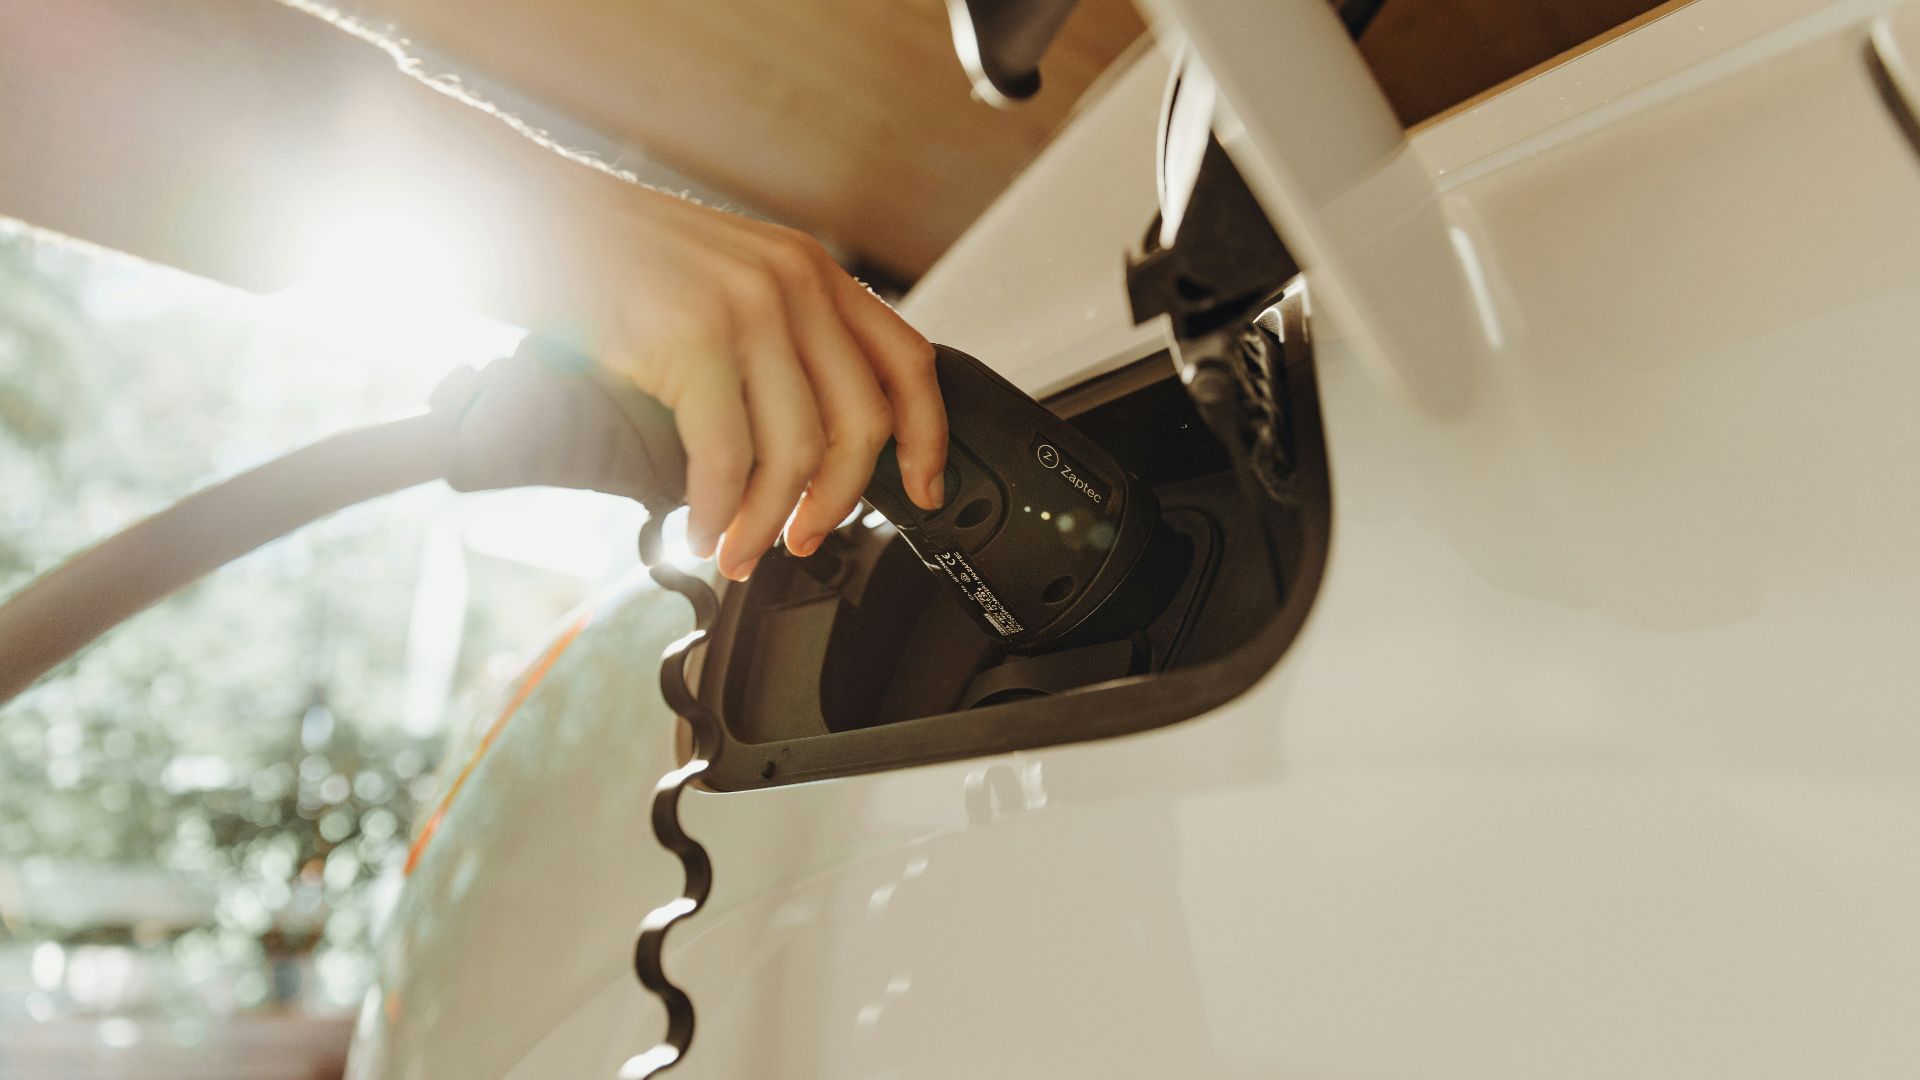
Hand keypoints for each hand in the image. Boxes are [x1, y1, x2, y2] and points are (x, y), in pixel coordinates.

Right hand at [541, 174, 947, 580]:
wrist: (520, 211)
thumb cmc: (605, 256)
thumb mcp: (721, 279)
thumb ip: (774, 339)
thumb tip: (803, 442)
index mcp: (810, 271)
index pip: (907, 360)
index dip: (927, 437)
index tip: (924, 490)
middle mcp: (792, 283)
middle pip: (861, 423)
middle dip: (838, 502)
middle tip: (804, 539)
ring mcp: (746, 308)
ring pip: (797, 451)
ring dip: (767, 521)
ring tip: (738, 549)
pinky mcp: (691, 337)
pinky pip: (727, 456)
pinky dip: (717, 511)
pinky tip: (701, 530)